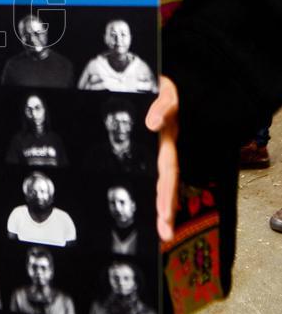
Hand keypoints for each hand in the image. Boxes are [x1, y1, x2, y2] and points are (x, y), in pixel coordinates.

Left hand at [145, 75, 178, 243]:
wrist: (151, 78)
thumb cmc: (158, 85)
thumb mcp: (164, 90)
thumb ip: (162, 105)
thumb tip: (152, 124)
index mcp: (166, 139)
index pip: (167, 171)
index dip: (166, 193)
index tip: (164, 214)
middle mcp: (163, 149)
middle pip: (167, 184)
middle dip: (166, 211)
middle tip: (164, 236)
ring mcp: (156, 151)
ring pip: (160, 183)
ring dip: (161, 208)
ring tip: (160, 234)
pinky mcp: (146, 150)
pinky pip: (149, 175)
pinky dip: (150, 195)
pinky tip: (146, 212)